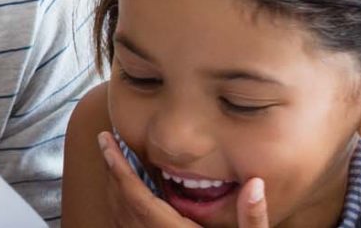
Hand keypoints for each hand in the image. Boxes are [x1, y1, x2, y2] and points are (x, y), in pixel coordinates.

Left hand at [94, 132, 268, 227]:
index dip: (116, 164)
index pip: (133, 193)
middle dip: (113, 170)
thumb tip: (255, 184)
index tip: (105, 140)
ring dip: (114, 188)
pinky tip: (129, 198)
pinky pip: (123, 227)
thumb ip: (252, 218)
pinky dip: (121, 207)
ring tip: (117, 164)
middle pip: (120, 200)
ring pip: (117, 214)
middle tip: (109, 143)